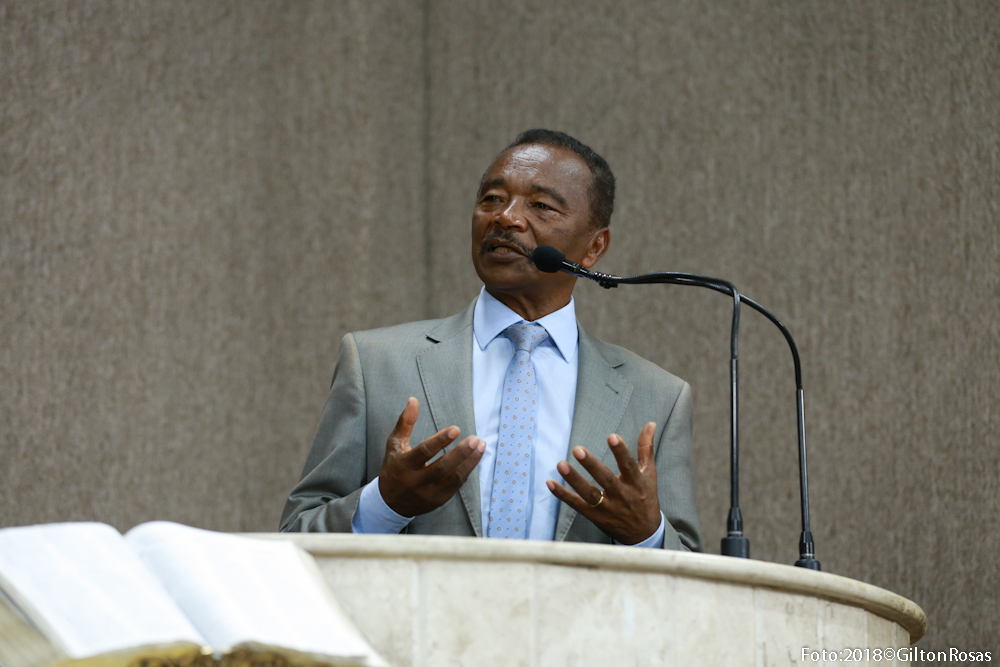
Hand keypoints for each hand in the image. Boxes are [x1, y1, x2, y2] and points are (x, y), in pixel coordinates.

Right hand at [379, 397, 485, 516]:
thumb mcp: (394, 445)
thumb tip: (413, 400)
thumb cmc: (394, 468)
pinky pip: (456, 485)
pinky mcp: (439, 500)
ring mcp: (428, 493)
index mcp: (404, 465)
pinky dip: (467, 470)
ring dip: (470, 462)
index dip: (440, 441)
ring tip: (481, 445)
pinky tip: (475, 457)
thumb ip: (405, 423)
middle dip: (461, 453)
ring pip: (453, 478)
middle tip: (475, 439)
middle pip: (442, 468)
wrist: (390, 503)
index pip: (424, 452)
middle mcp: (416, 481)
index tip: (456, 429)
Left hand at [546, 422, 660, 544]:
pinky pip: (576, 505)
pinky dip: (563, 495)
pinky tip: (550, 482)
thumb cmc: (645, 497)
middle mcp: (622, 496)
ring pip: (589, 494)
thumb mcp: (649, 473)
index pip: (628, 465)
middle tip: (578, 449)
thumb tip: (650, 423)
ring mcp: (607, 507)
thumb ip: (646, 448)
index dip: (621, 451)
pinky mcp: (594, 516)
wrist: (643, 533)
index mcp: (636, 483)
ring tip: (561, 464)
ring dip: (574, 480)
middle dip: (591, 465)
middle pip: (606, 479)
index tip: (611, 437)